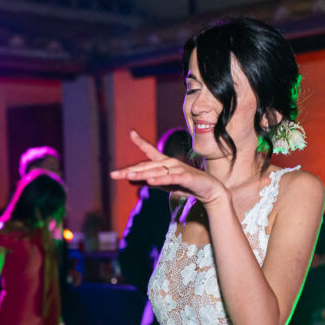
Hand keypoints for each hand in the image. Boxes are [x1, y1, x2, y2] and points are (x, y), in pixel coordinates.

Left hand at [112, 130, 227, 205]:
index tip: (131, 132)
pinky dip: (159, 180)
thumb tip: (131, 179)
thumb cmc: (187, 186)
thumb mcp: (165, 184)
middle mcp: (170, 163)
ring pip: (156, 172)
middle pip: (147, 166)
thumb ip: (150, 181)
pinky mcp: (186, 177)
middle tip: (114, 174)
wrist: (210, 191)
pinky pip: (170, 178)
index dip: (141, 142)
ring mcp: (178, 169)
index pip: (150, 151)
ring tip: (127, 176)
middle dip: (130, 170)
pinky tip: (149, 182)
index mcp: (165, 163)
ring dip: (141, 174)